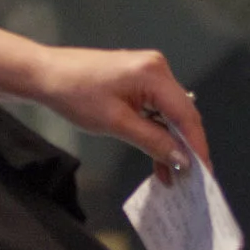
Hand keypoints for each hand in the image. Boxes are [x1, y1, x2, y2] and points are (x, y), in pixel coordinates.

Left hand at [30, 47, 210, 180]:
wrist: (45, 75)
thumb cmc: (74, 94)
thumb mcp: (116, 124)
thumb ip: (153, 141)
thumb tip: (182, 159)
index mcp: (154, 73)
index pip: (186, 115)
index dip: (197, 146)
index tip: (204, 174)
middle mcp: (156, 69)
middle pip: (182, 114)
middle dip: (185, 148)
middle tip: (189, 180)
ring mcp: (147, 73)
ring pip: (169, 115)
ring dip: (170, 144)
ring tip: (172, 176)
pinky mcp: (137, 81)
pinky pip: (155, 110)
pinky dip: (157, 133)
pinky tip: (158, 158)